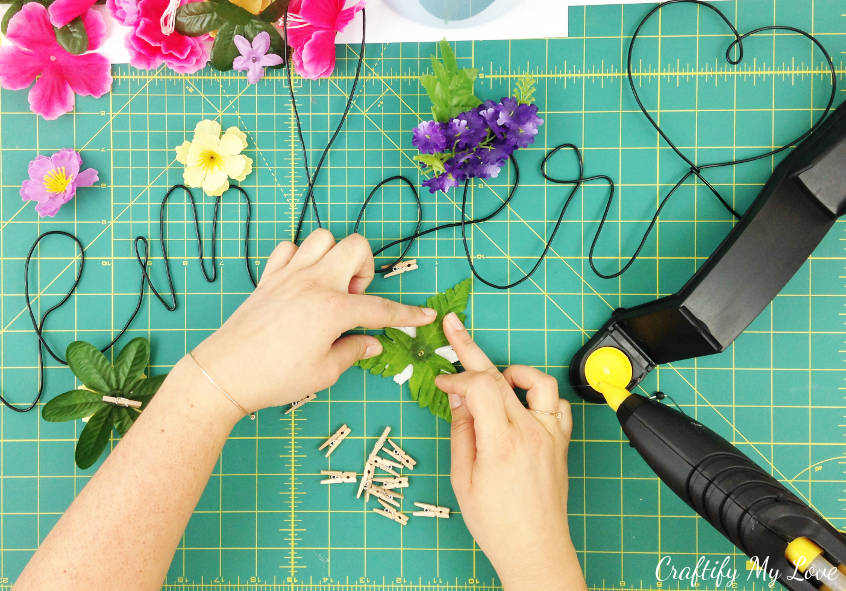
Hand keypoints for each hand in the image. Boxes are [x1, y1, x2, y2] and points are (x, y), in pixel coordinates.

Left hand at [191, 229, 436, 413]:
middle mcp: (314, 282)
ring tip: (329, 287)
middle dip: (365, 269)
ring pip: (324, 238)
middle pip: (356, 247)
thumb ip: (353, 352)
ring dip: (334, 257)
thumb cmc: (276, 378)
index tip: (426, 315)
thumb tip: (372, 343)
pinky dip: (300, 258)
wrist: (224, 373)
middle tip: (352, 300)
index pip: (381, 308)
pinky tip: (301, 283)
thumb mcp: (324, 372)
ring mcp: (289, 275)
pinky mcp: (268, 277)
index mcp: (333, 309)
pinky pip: (289, 248)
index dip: (408, 314)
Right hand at [435, 313, 585, 590]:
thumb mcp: (463, 477)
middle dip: (470, 349)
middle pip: (501, 375)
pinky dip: (538, 394)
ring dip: (512, 372)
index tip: (442, 383)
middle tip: (453, 325)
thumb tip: (458, 396)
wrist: (536, 549)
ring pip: (538, 382)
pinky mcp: (562, 441)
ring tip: (494, 378)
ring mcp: (551, 435)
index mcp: (502, 442)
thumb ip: (462, 430)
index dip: (457, 377)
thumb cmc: (496, 523)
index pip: (481, 386)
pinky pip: (557, 403)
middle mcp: (531, 432)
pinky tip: (521, 403)